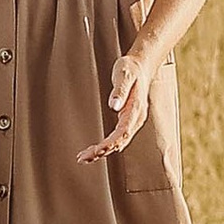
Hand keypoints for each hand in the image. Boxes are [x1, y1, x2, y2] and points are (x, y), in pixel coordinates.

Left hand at [78, 46, 158, 166]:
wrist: (140, 66)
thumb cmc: (130, 69)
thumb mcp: (124, 74)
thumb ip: (120, 90)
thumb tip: (114, 106)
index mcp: (136, 110)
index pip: (123, 133)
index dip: (110, 144)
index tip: (96, 150)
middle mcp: (136, 119)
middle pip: (120, 142)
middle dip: (102, 152)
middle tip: (82, 158)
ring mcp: (132, 121)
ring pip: (119, 143)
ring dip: (102, 152)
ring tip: (84, 157)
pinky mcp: (127, 121)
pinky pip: (118, 138)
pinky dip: (106, 146)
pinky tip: (95, 150)